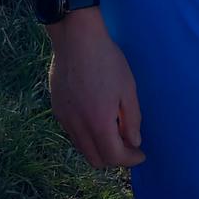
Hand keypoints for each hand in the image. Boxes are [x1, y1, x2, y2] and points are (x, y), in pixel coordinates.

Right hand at [47, 14, 145, 167]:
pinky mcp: (57, 109)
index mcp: (98, 122)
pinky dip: (86, 136)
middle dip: (114, 158)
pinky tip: (96, 118)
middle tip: (129, 145)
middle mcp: (77, 126)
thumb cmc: (107, 60)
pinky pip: (72, 133)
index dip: (130, 159)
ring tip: (114, 131)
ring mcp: (64, 118)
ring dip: (99, 147)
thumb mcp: (128, 89)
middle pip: (95, 159)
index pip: (113, 156)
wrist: (76, 38)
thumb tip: (134, 142)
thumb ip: (132, 119)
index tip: (141, 153)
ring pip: (82, 148)